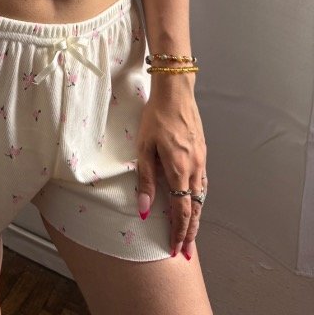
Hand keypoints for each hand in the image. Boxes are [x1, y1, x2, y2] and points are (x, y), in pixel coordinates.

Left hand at [134, 85, 206, 260]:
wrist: (176, 93)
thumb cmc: (156, 117)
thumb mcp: (144, 148)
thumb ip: (146, 181)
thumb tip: (145, 211)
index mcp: (180, 170)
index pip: (182, 210)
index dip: (179, 232)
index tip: (175, 249)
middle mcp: (195, 168)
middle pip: (195, 208)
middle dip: (191, 232)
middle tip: (187, 253)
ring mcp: (201, 160)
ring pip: (201, 197)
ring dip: (196, 217)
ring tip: (191, 234)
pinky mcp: (202, 152)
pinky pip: (202, 183)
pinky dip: (198, 200)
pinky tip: (194, 203)